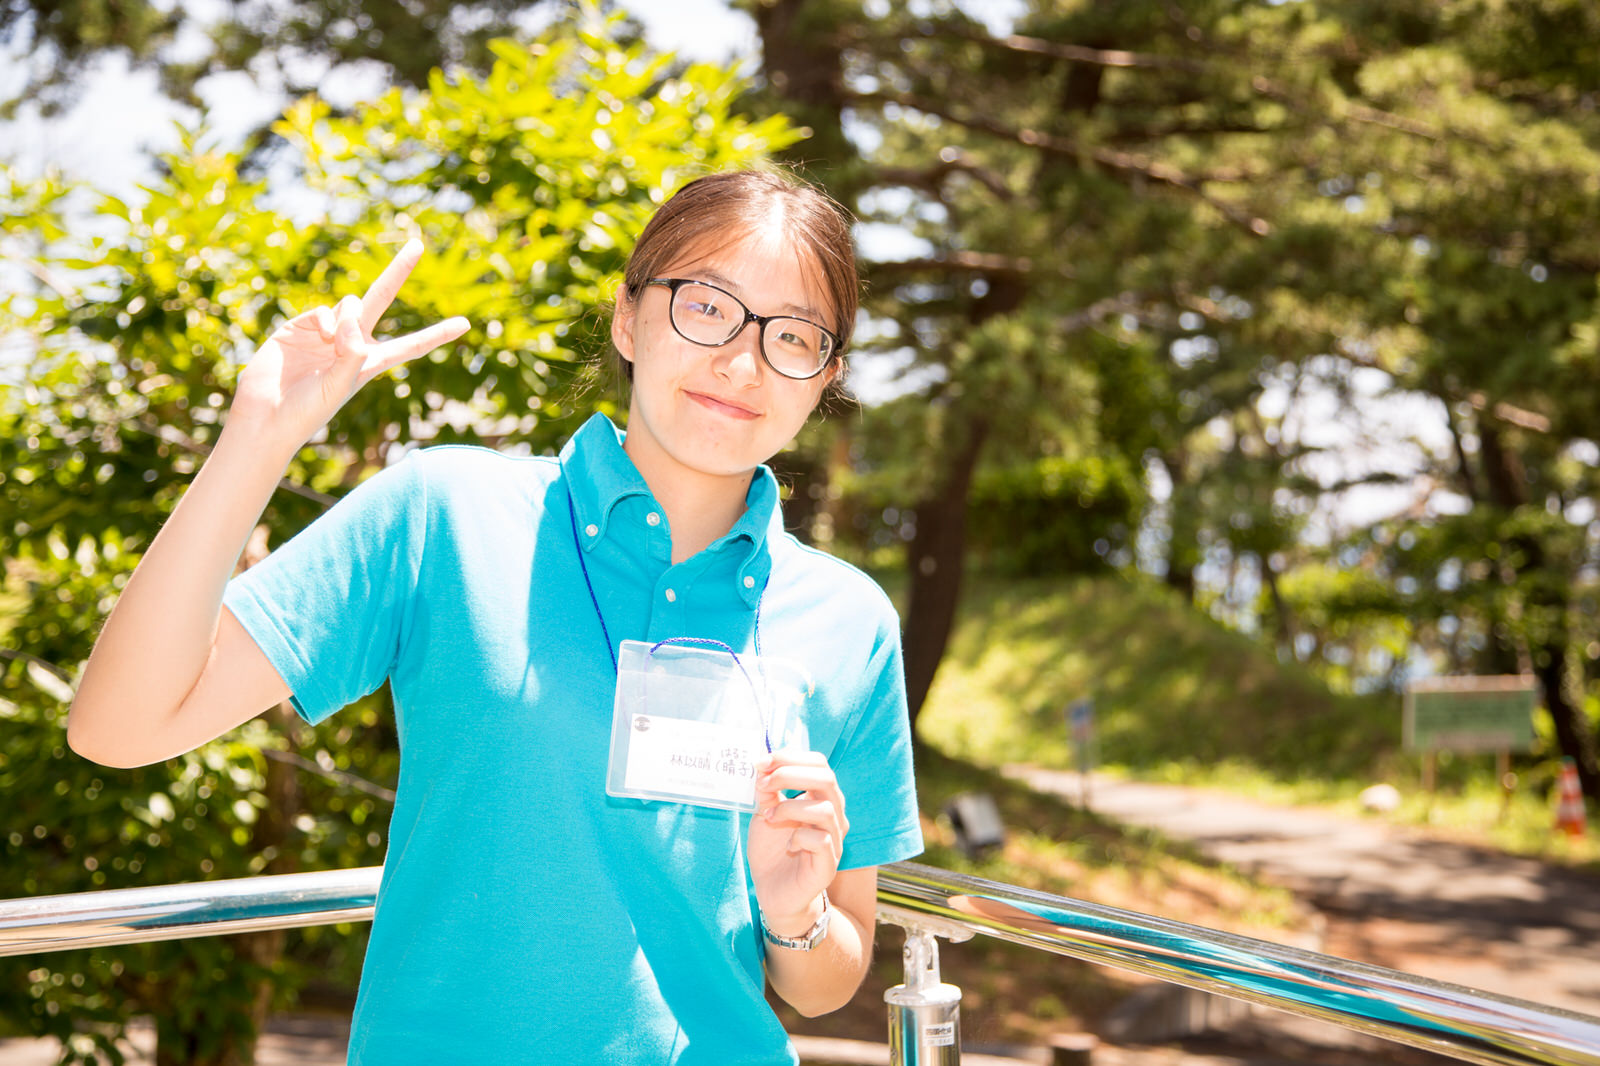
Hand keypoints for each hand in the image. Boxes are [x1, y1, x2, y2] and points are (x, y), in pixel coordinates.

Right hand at [230, 239, 468, 450]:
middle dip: (398, 271)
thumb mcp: (338, 387)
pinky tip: (319, 338)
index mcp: (371, 363)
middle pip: (381, 298)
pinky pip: (325, 310)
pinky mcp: (301, 325)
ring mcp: (327, 331)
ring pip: (352, 303)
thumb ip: (352, 355)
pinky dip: (327, 321)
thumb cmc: (307, 411)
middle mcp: (353, 342)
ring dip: (350, 318)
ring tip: (334, 345)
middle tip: (418, 242)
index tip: (465, 323)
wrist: (265, 414)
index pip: (411, 344)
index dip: (437, 334)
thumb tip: (354, 320)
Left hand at [747, 750, 847, 931]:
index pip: (819, 764)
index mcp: (820, 797)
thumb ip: (767, 791)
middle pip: (827, 778)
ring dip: (790, 807)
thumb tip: (762, 766)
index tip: (762, 762)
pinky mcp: (829, 865)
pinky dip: (800, 837)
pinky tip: (788, 845)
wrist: (774, 893)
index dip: (791, 757)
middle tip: (763, 783)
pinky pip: (823, 841)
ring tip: (769, 817)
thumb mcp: (765, 813)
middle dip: (791, 774)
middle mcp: (833, 815)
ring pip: (825, 809)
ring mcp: (835, 840)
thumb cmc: (772, 852)